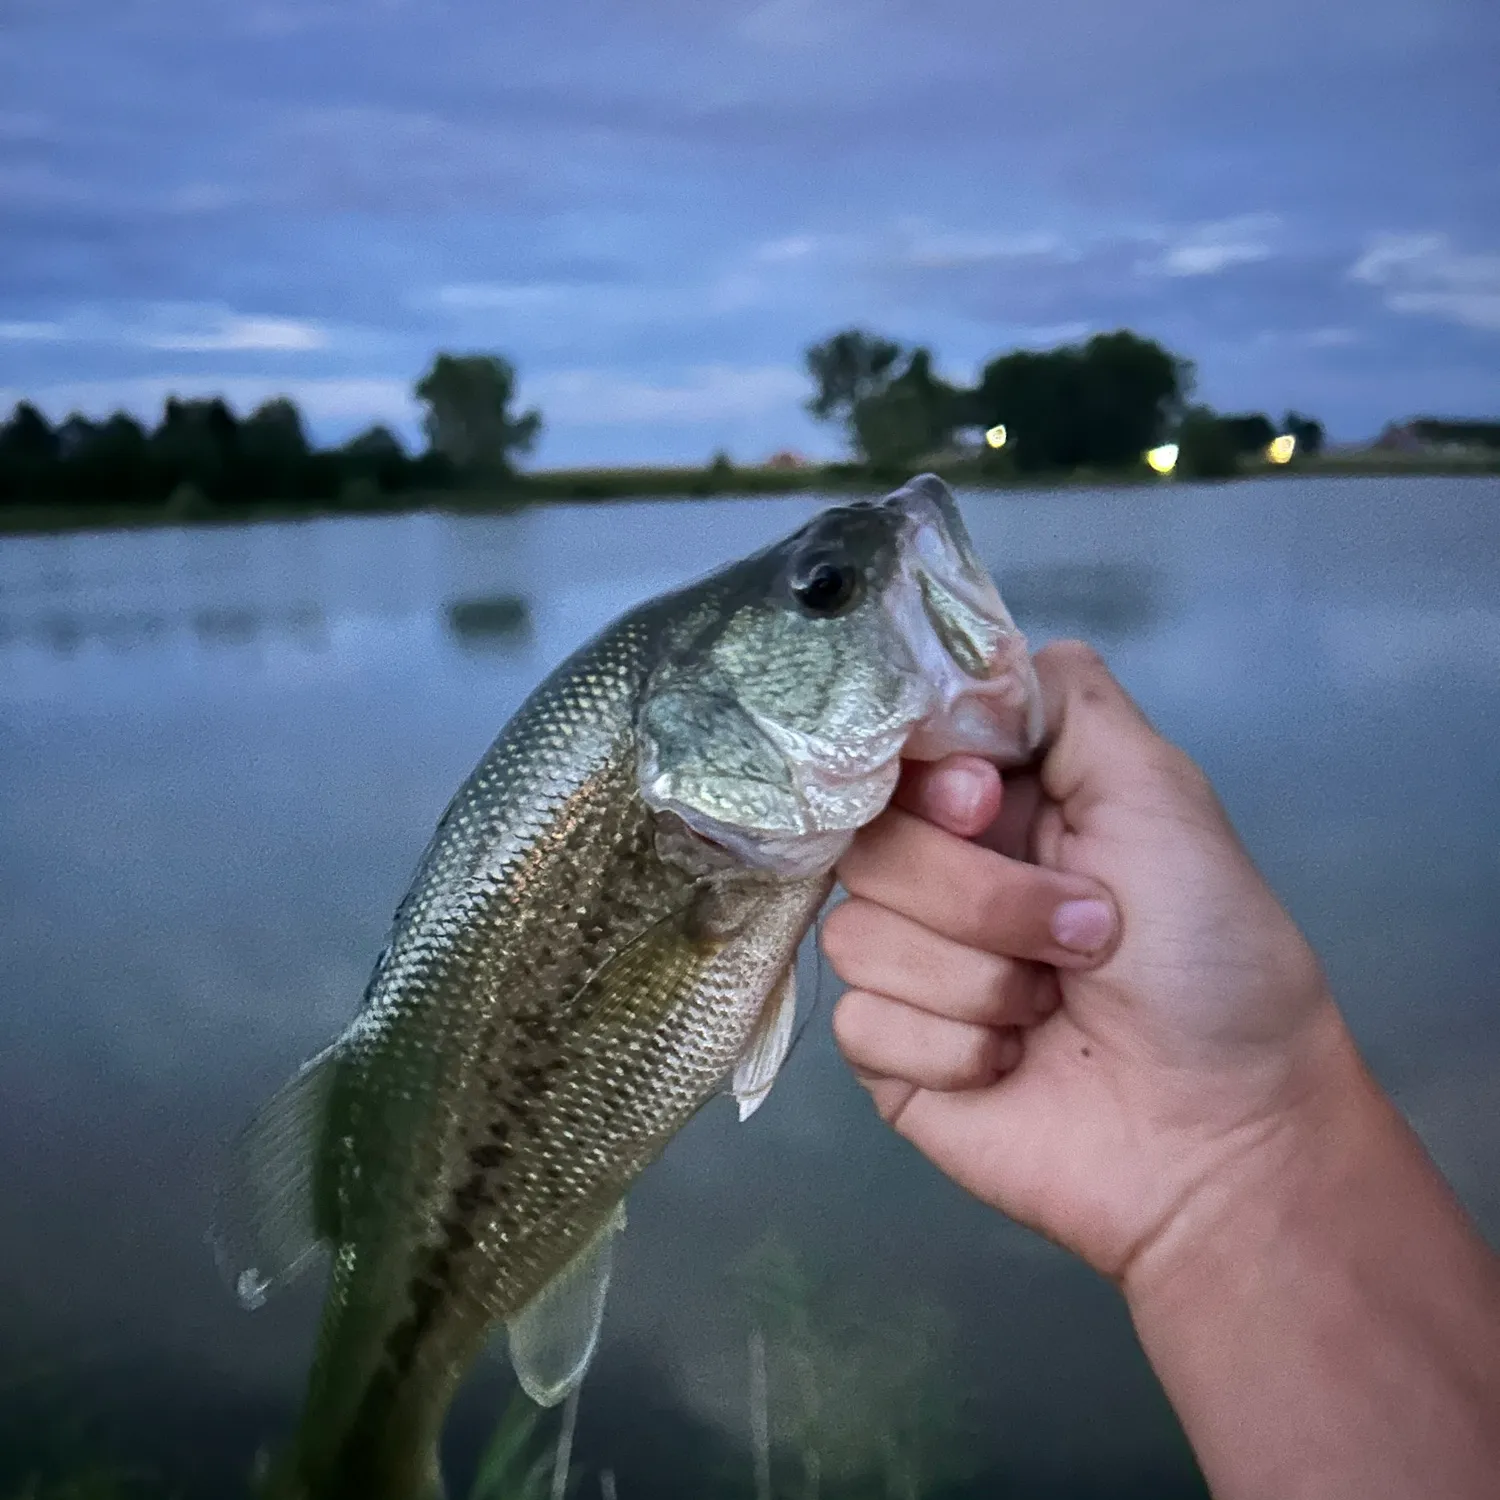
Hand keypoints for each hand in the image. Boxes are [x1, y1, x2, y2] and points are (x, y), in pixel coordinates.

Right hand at [823, 640, 1350, 1286]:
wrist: (1221, 1134)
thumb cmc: (1209, 955)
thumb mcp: (1159, 792)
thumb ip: (1065, 701)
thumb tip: (970, 661)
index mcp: (998, 805)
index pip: (894, 751)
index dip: (928, 780)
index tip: (989, 804)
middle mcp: (944, 873)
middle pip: (867, 842)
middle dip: (983, 896)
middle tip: (1086, 934)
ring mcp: (910, 965)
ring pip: (857, 934)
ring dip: (980, 978)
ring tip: (1055, 1008)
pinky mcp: (890, 1053)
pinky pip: (862, 1020)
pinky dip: (954, 1046)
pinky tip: (1014, 1065)